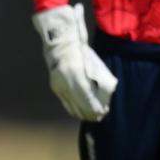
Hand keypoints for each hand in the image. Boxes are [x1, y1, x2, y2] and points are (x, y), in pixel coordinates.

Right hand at [32, 3, 117, 120]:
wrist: (60, 43)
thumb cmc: (80, 51)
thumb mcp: (92, 63)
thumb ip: (97, 79)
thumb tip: (105, 95)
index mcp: (77, 74)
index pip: (88, 97)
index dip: (96, 107)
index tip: (104, 111)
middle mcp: (65, 82)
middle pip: (80, 104)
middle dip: (91, 112)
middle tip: (100, 116)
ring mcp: (58, 85)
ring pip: (71, 106)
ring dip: (82, 112)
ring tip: (92, 116)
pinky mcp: (54, 87)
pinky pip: (64, 103)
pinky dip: (73, 109)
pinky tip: (79, 113)